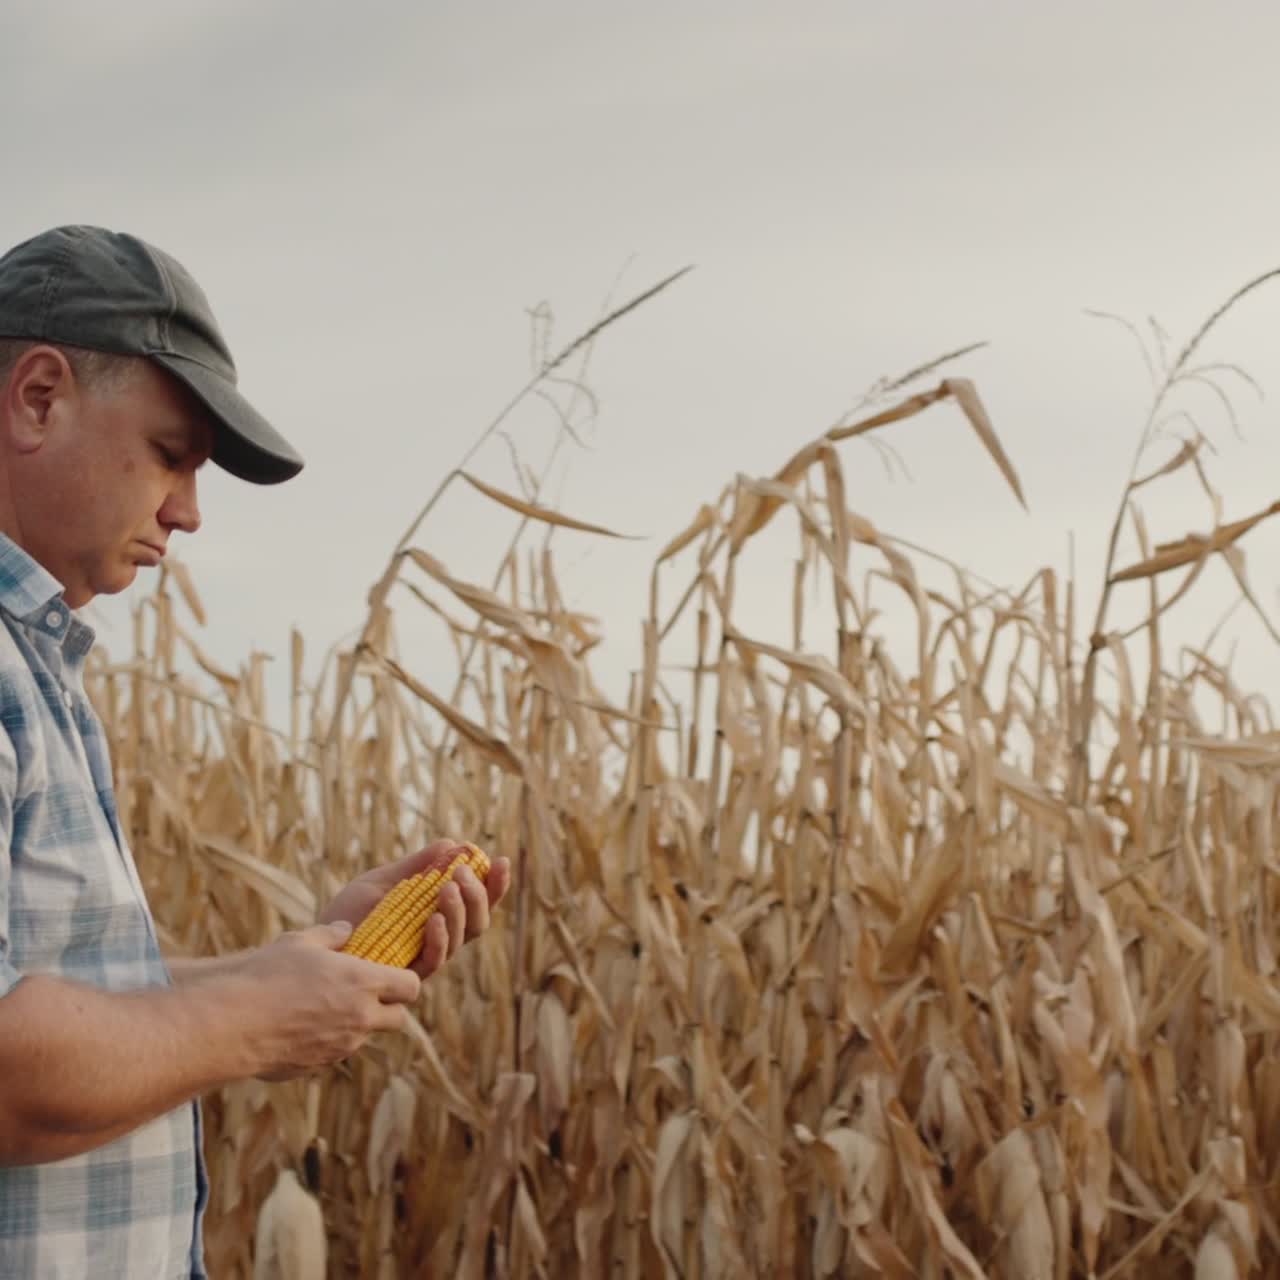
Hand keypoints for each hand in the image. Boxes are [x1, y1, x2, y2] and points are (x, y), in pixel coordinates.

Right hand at [228, 921, 422, 1080]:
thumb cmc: (267, 975)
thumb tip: (345, 929)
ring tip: (326, 1005)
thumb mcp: (302, 941)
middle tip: (367, 993)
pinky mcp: (319, 1065)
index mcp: (364, 983)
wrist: (232, 1023)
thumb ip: (331, 935)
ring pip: (365, 1036)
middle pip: (398, 1019)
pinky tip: (303, 1025)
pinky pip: (336, 1052)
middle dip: (388, 1007)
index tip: (391, 974)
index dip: (404, 980)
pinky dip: (330, 1040)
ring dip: (357, 1024)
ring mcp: (341, 1046)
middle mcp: (360, 1018)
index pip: (410, 987)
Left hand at [317, 838, 511, 979]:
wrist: (317, 942)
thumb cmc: (349, 912)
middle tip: (464, 873)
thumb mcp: (384, 880)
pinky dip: (439, 938)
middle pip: (477, 922)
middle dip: (478, 896)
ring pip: (461, 938)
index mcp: (438, 916)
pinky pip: (435, 960)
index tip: (501, 860)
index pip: (476, 901)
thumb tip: (451, 843)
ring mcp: (425, 958)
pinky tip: (434, 918)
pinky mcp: (407, 974)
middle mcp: (438, 939)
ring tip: (449, 887)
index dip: (494, 884)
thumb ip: (417, 866)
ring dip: (461, 911)